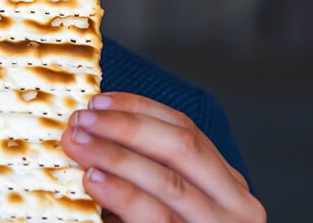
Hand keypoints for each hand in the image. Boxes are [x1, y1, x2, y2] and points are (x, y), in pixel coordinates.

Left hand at [60, 92, 265, 222]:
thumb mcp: (163, 204)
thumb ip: (141, 172)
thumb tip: (87, 129)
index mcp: (229, 188)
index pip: (187, 131)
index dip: (140, 109)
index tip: (97, 100)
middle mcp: (237, 210)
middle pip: (181, 149)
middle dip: (125, 128)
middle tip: (79, 120)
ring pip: (169, 182)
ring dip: (115, 156)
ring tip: (75, 143)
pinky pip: (157, 217)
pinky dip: (123, 194)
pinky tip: (92, 180)